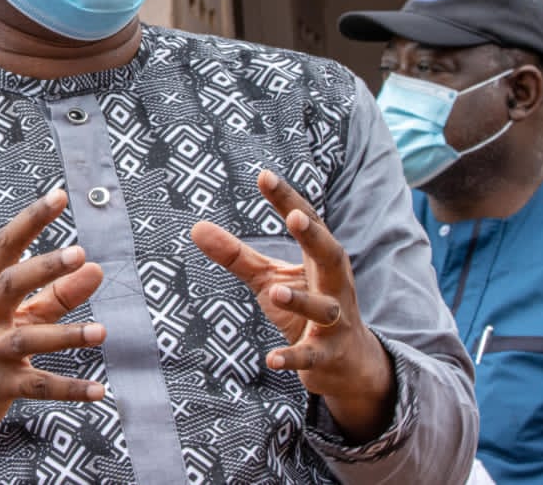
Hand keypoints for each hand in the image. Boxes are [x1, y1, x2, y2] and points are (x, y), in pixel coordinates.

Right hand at [0, 189, 104, 482]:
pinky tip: (98, 390)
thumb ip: (57, 293)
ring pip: (27, 338)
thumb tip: (96, 268)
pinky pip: (38, 386)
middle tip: (79, 253)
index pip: (6, 245)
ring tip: (102, 331)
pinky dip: (69, 389)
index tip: (60, 195)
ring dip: (66, 334)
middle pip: (10, 283)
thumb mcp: (14, 314)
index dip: (32, 219)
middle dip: (44, 267)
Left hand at [191, 169, 394, 441]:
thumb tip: (195, 227)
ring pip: (324, 309)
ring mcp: (335, 323)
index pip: (308, 223)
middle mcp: (334, 286)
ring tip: (276, 289)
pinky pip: (312, 356)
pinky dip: (294, 357)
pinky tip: (272, 359)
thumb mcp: (270, 279)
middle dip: (315, 236)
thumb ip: (237, 255)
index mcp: (320, 262)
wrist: (346, 366)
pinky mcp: (329, 356)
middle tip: (295, 216)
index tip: (264, 176)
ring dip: (302, 299)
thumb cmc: (304, 312)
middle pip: (331, 256)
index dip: (287, 200)